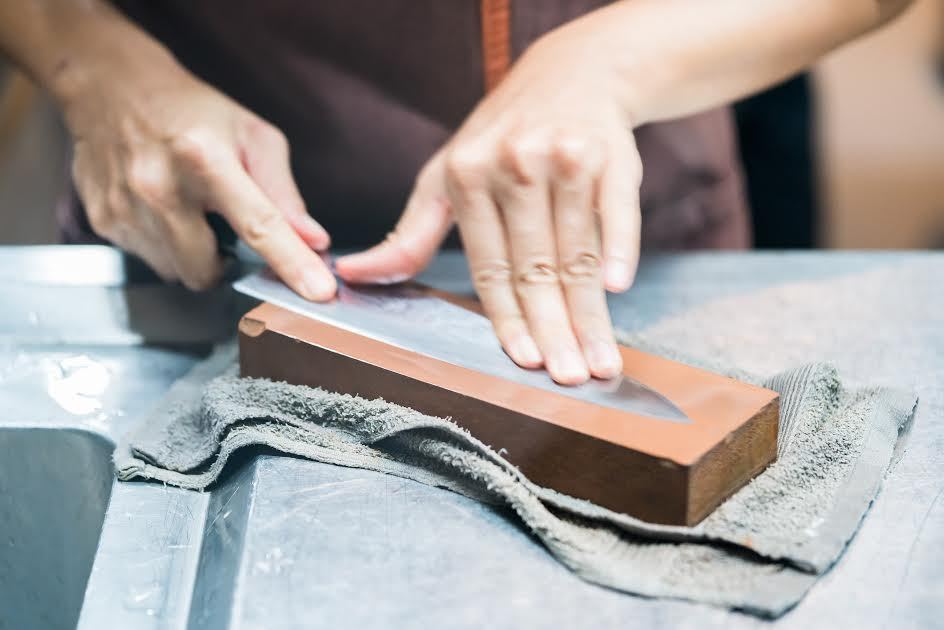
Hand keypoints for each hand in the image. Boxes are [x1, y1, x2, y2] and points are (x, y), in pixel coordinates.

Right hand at [63, 47, 334, 298]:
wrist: (111, 86)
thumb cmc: (192, 112)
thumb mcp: (253, 136)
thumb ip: (284, 193)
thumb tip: (313, 240)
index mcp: (205, 159)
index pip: (258, 226)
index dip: (292, 263)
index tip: (319, 291)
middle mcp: (159, 186)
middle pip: (208, 270)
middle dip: (225, 262)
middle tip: (224, 226)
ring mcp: (124, 206)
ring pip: (177, 271)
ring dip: (193, 254)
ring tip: (190, 210)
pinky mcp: (102, 220)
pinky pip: (149, 260)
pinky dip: (165, 245)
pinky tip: (162, 209)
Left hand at [338, 23, 640, 384]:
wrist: (571, 73)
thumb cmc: (502, 137)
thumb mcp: (447, 175)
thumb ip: (411, 232)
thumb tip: (355, 274)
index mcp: (467, 175)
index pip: (488, 266)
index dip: (507, 319)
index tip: (525, 362)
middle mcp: (513, 164)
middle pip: (534, 267)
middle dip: (553, 330)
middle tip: (566, 378)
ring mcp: (563, 156)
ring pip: (575, 251)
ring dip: (589, 313)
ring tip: (599, 360)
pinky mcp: (609, 153)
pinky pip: (615, 210)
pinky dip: (617, 248)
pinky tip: (617, 288)